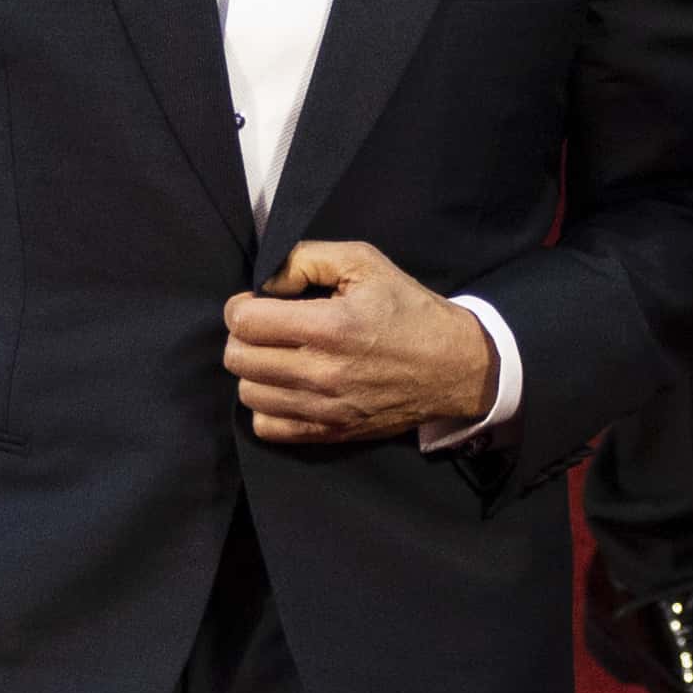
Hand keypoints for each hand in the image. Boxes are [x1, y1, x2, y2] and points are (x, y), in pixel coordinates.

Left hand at [225, 242, 494, 444]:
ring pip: (248, 393)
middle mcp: (321, 372)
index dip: (241, 307)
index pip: (245, 322)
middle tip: (267, 327)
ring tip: (279, 355)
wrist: (453, 366)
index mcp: (330, 326)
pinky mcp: (330, 433)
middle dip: (244, 336)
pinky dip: (267, 406)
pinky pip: (267, 427)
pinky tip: (287, 387)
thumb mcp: (365, 262)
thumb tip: (265, 283)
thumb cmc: (408, 309)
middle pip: (239, 358)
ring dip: (255, 370)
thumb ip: (307, 259)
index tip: (257, 303)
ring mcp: (324, 409)